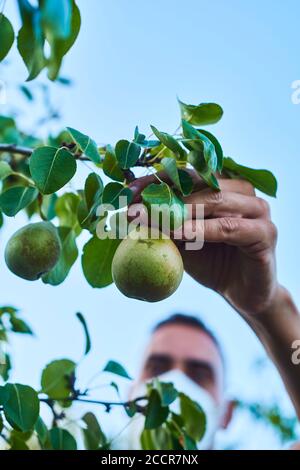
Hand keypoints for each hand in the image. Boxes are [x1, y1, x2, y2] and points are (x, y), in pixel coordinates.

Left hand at [129, 171, 279, 318]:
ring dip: (180, 209)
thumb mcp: (182, 239)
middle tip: (135, 207)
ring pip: (214, 201)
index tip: (128, 192)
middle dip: (164, 194)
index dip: (156, 180)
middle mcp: (242, 191)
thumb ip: (164, 222)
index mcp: (223, 186)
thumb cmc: (211, 262)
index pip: (187, 174)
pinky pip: (229, 228)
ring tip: (152, 219)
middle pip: (200, 182)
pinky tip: (179, 234)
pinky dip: (202, 230)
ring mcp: (258, 210)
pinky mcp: (266, 233)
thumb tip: (129, 210)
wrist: (242, 293)